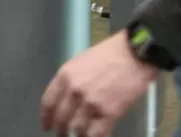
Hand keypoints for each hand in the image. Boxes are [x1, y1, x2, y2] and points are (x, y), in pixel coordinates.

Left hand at [41, 31, 158, 135]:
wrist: (134, 54)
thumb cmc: (110, 53)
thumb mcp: (83, 60)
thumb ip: (72, 78)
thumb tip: (67, 97)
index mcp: (66, 74)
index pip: (48, 102)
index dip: (46, 117)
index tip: (46, 125)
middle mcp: (74, 91)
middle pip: (61, 119)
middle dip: (61, 130)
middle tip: (63, 134)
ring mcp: (90, 104)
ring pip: (76, 130)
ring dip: (78, 135)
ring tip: (81, 135)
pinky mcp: (108, 114)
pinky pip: (95, 135)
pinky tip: (95, 135)